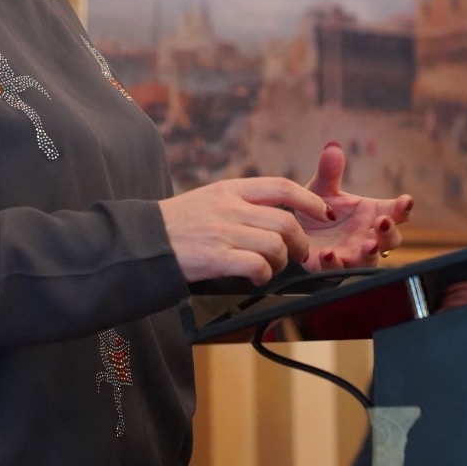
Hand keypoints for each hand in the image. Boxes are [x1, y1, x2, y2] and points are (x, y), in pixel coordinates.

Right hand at [159, 177, 332, 284]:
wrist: (144, 242)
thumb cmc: (176, 225)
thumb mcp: (207, 199)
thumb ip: (238, 203)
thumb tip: (274, 214)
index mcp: (229, 189)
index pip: (281, 187)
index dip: (308, 200)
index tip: (322, 212)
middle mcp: (229, 207)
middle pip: (285, 221)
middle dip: (299, 243)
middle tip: (296, 254)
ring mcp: (222, 232)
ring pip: (275, 246)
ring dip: (280, 262)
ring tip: (269, 268)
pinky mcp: (215, 258)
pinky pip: (257, 266)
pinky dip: (263, 276)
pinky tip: (255, 278)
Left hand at [297, 141, 412, 269]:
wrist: (296, 230)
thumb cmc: (318, 209)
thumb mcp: (322, 188)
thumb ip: (329, 172)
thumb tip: (332, 147)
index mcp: (372, 214)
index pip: (396, 212)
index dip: (403, 208)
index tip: (406, 200)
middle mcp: (367, 236)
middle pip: (390, 240)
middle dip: (389, 233)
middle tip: (383, 222)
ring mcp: (352, 254)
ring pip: (370, 259)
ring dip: (370, 253)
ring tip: (368, 245)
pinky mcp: (331, 267)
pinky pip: (337, 270)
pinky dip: (335, 264)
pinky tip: (329, 254)